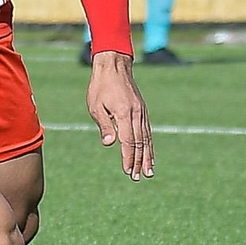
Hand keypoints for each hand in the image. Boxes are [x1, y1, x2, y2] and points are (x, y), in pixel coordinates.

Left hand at [87, 51, 153, 180]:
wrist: (114, 66)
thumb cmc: (100, 87)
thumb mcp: (96, 106)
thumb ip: (105, 125)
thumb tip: (110, 144)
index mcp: (124, 114)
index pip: (128, 141)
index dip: (128, 158)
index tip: (128, 171)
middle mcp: (136, 115)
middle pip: (140, 143)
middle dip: (140, 162)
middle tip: (140, 178)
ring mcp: (141, 112)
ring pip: (147, 138)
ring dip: (148, 156)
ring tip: (149, 171)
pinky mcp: (142, 111)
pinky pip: (147, 131)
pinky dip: (149, 144)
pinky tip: (149, 153)